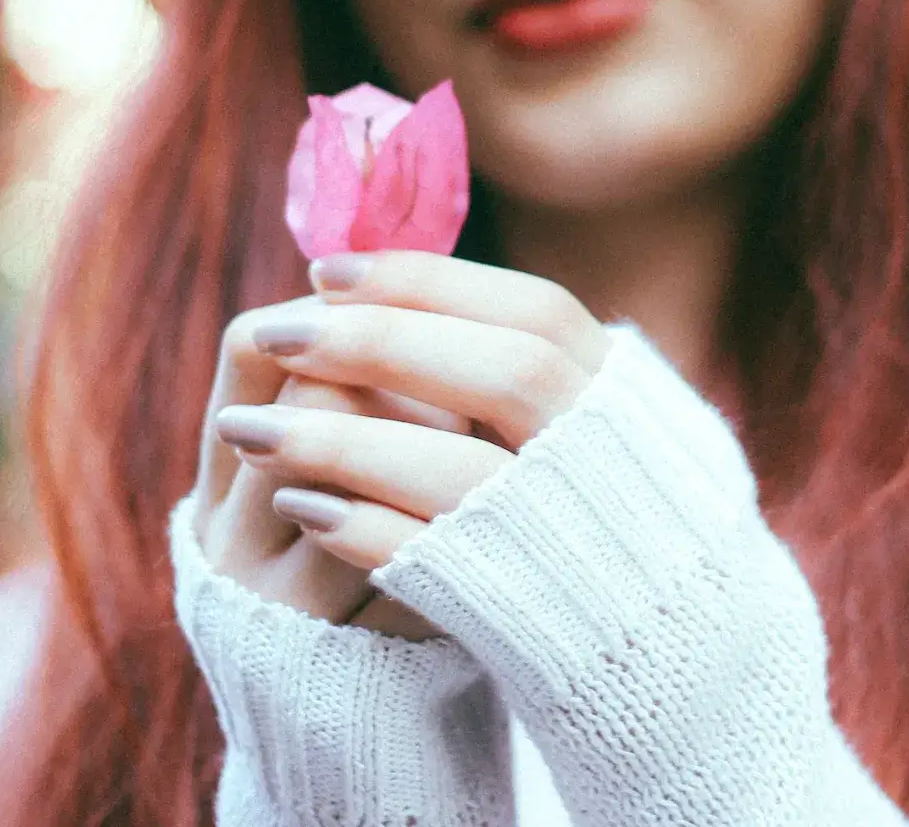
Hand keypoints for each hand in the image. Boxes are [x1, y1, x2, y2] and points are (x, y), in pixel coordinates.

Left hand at [206, 251, 609, 618]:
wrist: (660, 636)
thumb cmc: (595, 505)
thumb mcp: (592, 422)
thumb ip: (526, 363)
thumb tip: (390, 295)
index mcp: (622, 399)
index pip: (535, 313)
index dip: (432, 282)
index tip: (330, 271)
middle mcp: (606, 459)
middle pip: (502, 372)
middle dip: (379, 341)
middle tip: (279, 328)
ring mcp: (569, 534)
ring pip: (457, 466)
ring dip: (341, 441)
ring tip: (248, 429)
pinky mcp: (525, 608)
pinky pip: (435, 560)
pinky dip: (362, 526)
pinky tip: (300, 503)